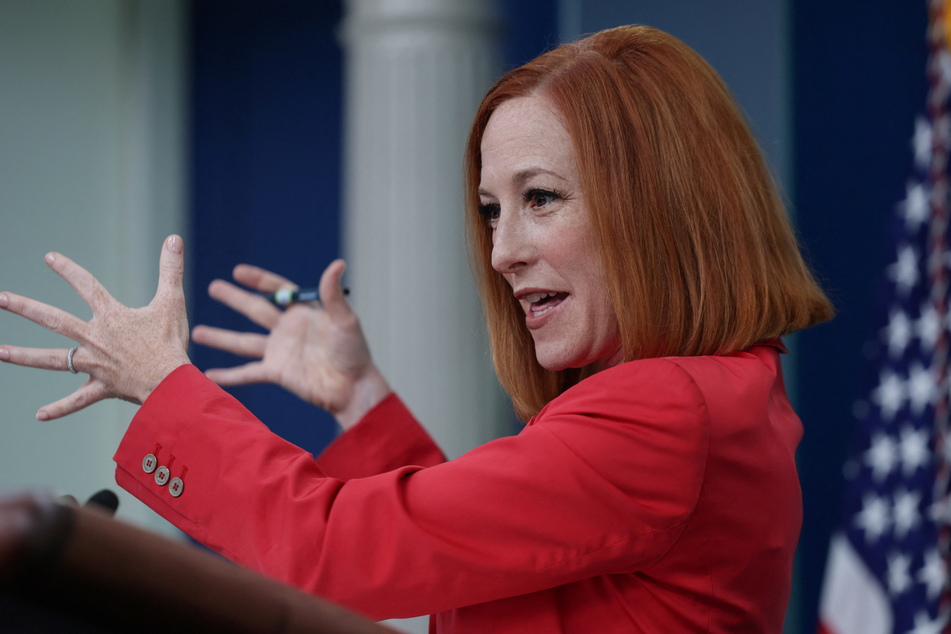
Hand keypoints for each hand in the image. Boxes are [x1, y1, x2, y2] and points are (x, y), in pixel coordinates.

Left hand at [0, 235, 191, 419]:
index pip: (86, 286)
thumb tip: (174, 238)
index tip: (49, 258)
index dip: (68, 270)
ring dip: (23, 356)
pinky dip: (59, 408)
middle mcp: (95, 339)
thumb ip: (171, 270)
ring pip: (52, 360)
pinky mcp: (101, 388)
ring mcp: (95, 365)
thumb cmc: (172, 343)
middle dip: (24, 308)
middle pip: (53, 320)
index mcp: (112, 317)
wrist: (172, 384)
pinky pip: (77, 400)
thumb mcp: (172, 302)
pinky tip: (39, 415)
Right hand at [190, 259, 389, 428]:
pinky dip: (228, 375)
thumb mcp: (345, 321)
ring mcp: (280, 351)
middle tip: (213, 287)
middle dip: (234, 298)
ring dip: (220, 338)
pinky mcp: (276, 373)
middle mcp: (288, 329)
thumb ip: (334, 295)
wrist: (353, 389)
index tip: (238, 271)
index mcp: (304, 312)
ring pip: (244, 341)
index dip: (259, 280)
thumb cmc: (355, 353)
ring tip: (195, 332)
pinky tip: (207, 374)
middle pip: (255, 310)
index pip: (278, 290)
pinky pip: (247, 372)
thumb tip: (338, 263)